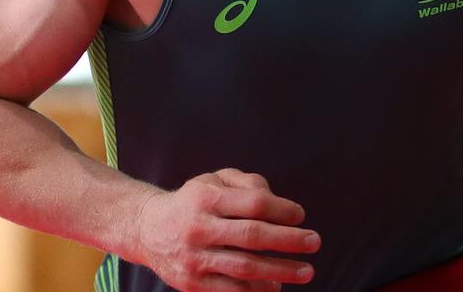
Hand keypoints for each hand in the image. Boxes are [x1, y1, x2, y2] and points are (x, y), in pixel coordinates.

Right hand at [136, 168, 320, 290]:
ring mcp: (195, 258)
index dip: (281, 210)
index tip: (300, 215)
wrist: (148, 229)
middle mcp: (199, 227)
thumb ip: (246, 183)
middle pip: (253, 236)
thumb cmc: (192, 201)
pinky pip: (232, 290)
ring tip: (306, 271)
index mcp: (206, 198)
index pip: (253, 204)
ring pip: (245, 267)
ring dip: (280, 271)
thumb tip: (276, 200)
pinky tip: (276, 286)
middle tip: (314, 242)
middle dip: (288, 240)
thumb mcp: (214, 180)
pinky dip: (257, 290)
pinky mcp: (193, 283)